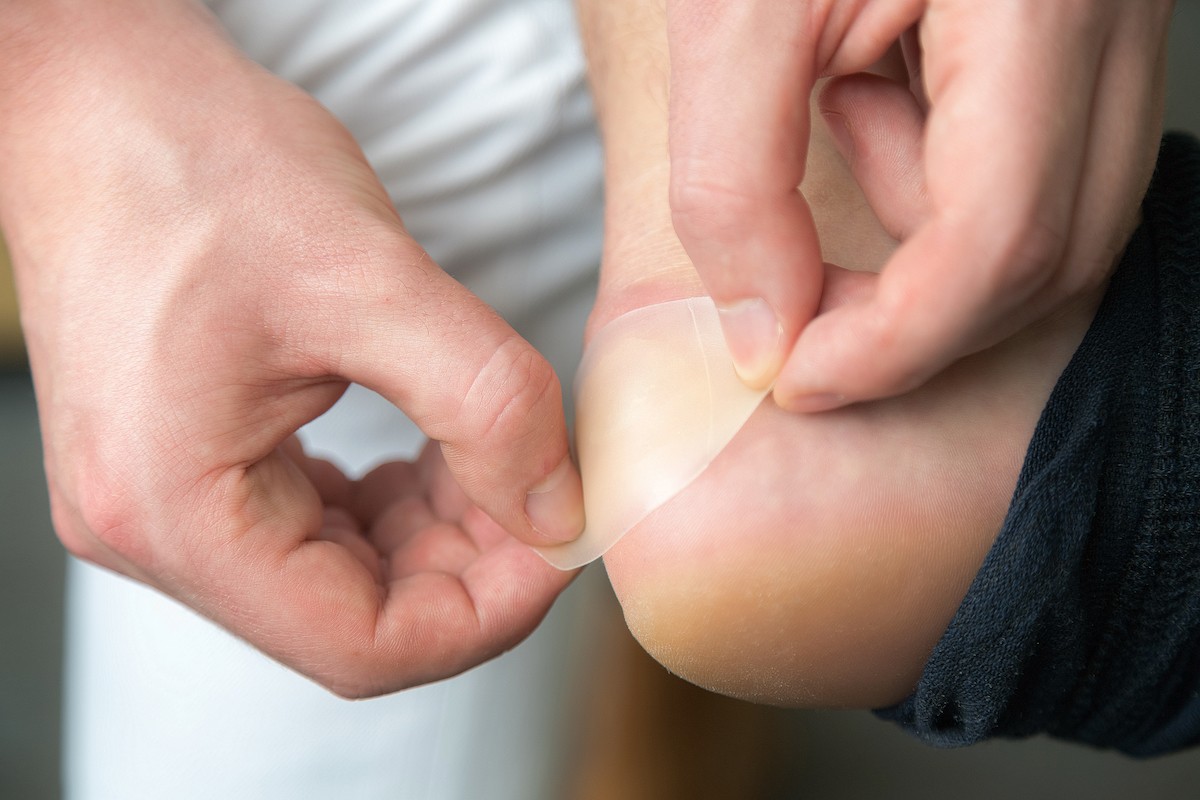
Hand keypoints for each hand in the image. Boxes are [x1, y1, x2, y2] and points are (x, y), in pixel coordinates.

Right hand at [1, 1, 578, 694]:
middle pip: (354, 617)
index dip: (486, 612)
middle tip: (546, 489)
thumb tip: (556, 506)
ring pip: (340, 575)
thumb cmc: (195, 163)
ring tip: (498, 455)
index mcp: (178, 512)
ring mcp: (168, 500)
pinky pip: (311, 524)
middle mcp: (155, 530)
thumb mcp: (367, 277)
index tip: (561, 544)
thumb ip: (485, 401)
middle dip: (470, 564)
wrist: (98, 96)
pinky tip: (436, 450)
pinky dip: (392, 501)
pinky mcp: (191, 461)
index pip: (361, 645)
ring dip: (437, 533)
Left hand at [577, 0, 1098, 700]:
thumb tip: (766, 332)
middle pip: (1047, 257)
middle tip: (805, 314)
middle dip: (915, 314)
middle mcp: (1109, 26)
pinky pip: (1043, 164)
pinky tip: (869, 110)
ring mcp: (1112, 33)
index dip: (890, 342)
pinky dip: (946, 178)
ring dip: (931, 239)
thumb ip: (740, 182)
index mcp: (1039, 8)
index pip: (1000, 247)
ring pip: (1056, 221)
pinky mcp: (1080, 34)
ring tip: (837, 141)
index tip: (795, 374)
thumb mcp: (732, 16)